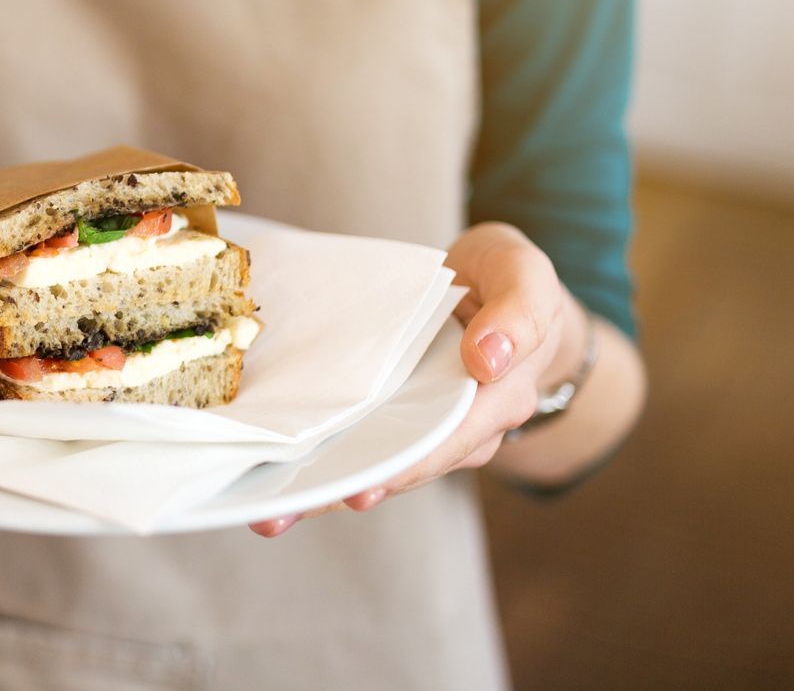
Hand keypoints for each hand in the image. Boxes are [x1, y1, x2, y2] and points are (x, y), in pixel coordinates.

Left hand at [249, 222, 586, 537]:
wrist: (497, 289)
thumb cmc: (508, 281)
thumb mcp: (524, 277)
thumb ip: (518, 313)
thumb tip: (488, 359)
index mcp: (498, 399)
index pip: (448, 441)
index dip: (405, 467)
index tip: (361, 489)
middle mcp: (460, 426)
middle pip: (402, 467)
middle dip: (347, 490)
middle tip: (288, 510)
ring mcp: (422, 423)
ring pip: (375, 463)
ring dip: (323, 490)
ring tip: (269, 515)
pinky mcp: (393, 414)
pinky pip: (359, 441)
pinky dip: (321, 460)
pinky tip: (274, 479)